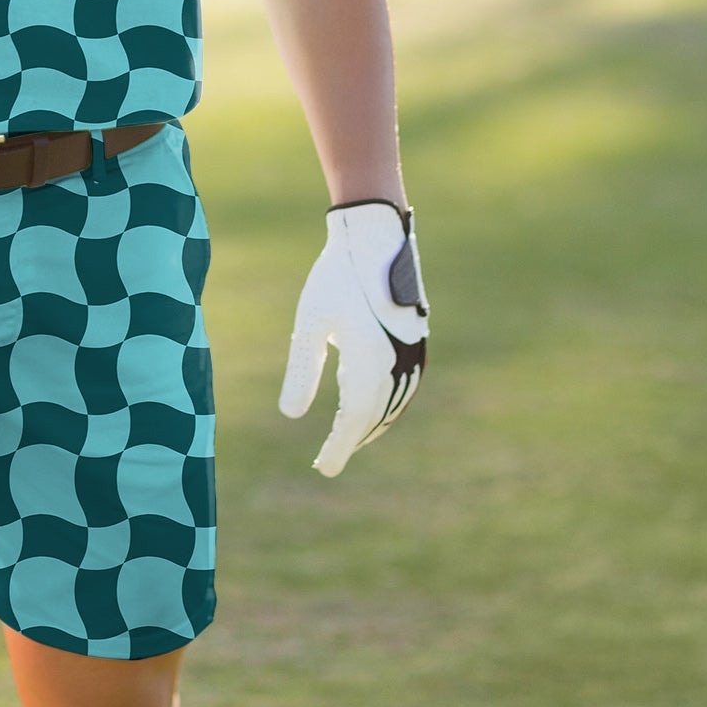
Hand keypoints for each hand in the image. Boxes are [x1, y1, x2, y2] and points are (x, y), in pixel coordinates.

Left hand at [279, 200, 427, 476]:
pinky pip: (404, 388)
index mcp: (370, 362)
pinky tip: (366, 404)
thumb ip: (302, 369)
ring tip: (347, 437)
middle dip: (352, 439)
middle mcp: (397, 365)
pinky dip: (386, 404)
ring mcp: (412, 355)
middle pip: (374, 417)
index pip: (354, 421)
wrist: (373, 238)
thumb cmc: (335, 277)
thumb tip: (290, 416)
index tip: (323, 468)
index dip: (340, 447)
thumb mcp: (310, 322)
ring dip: (370, 424)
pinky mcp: (417, 344)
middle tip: (329, 459)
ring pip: (392, 405)